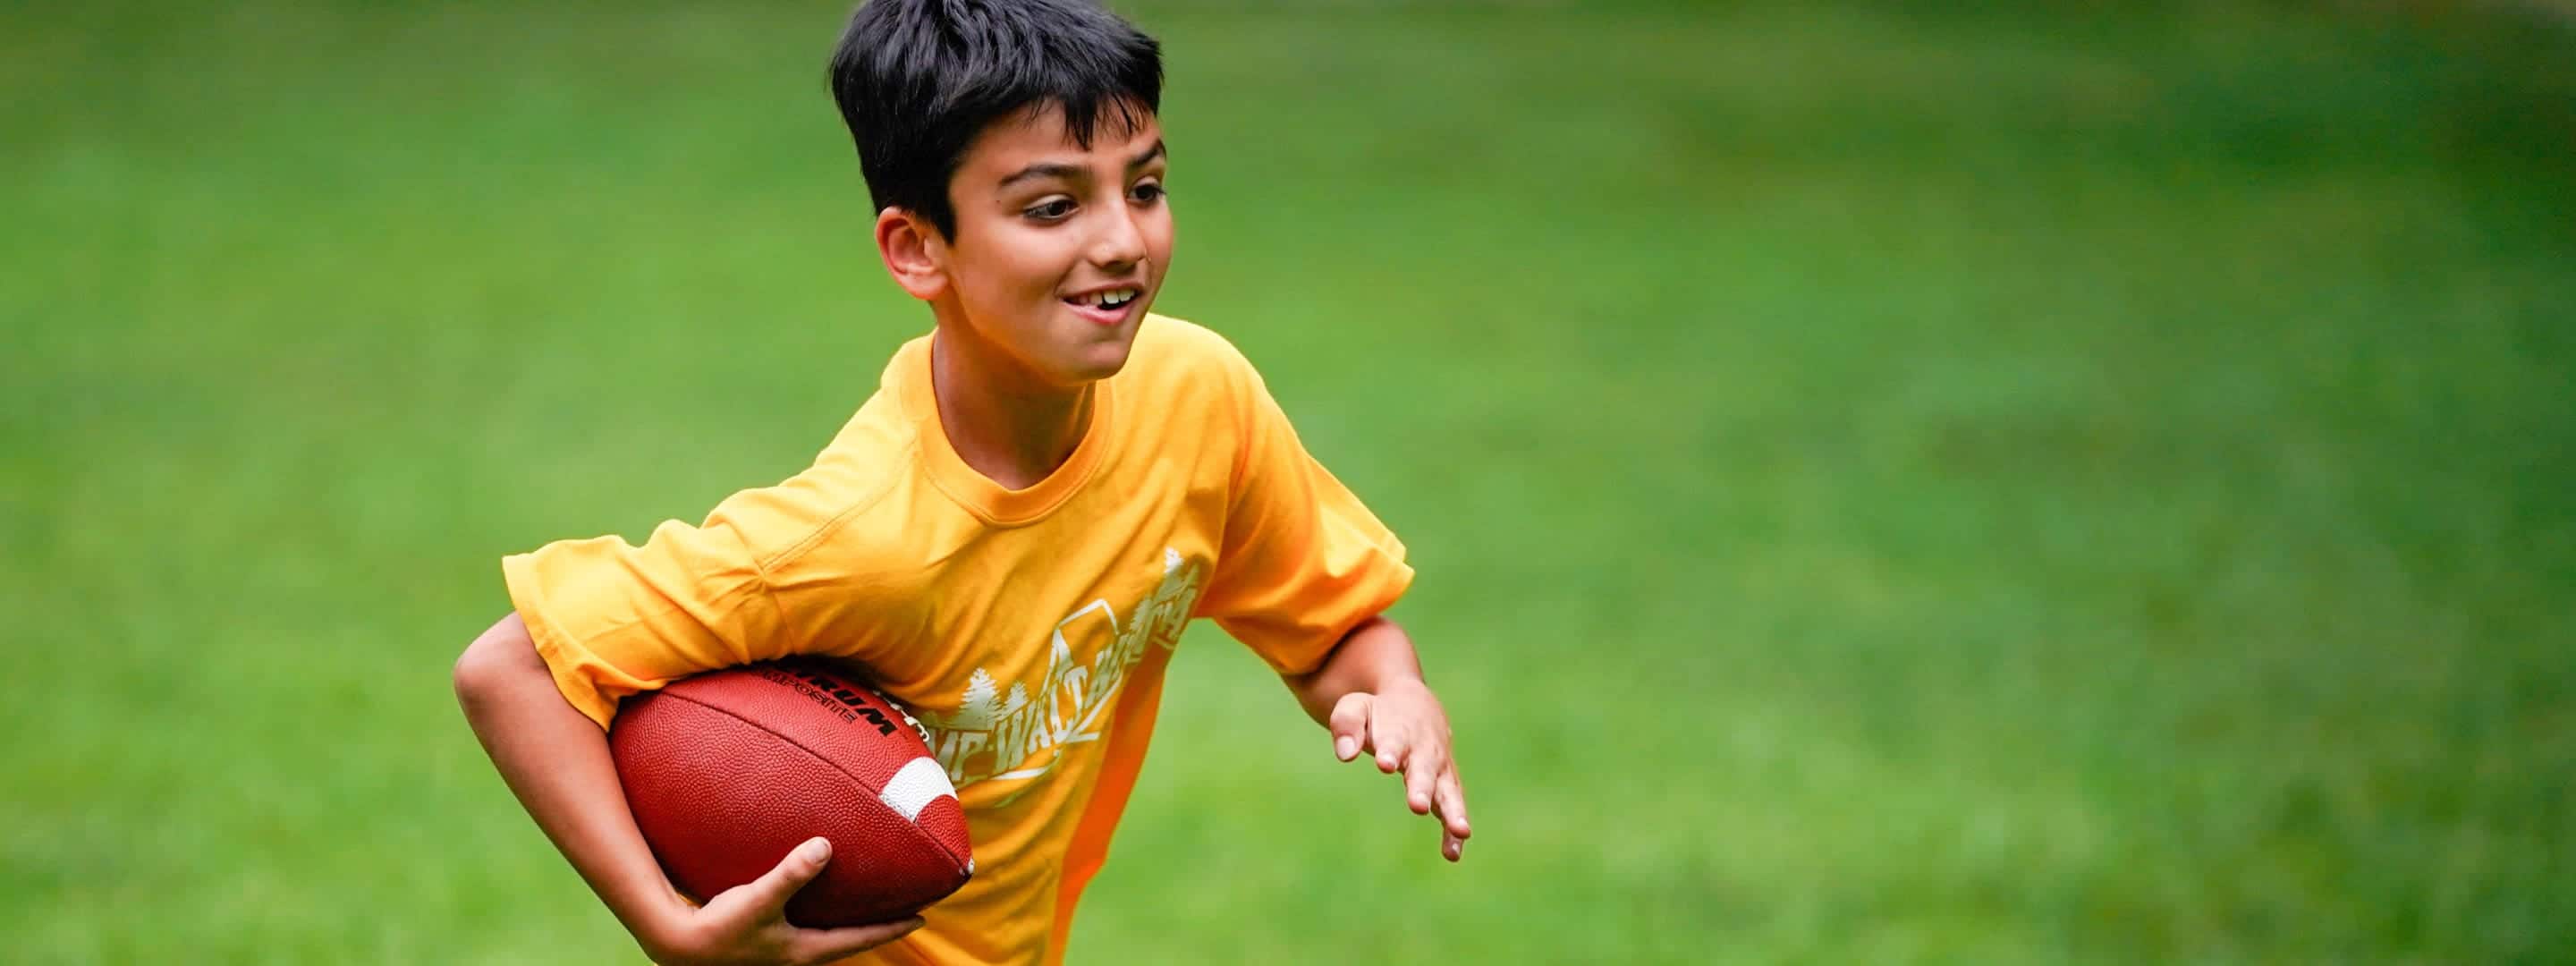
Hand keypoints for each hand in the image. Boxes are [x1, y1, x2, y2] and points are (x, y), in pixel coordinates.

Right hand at [648, 838, 922, 965]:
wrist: (678, 945)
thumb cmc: (719, 928)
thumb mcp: (758, 898)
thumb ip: (792, 874)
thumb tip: (825, 846)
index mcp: (804, 951)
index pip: (860, 939)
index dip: (891, 928)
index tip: (921, 918)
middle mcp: (797, 957)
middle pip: (848, 942)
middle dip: (874, 927)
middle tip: (901, 911)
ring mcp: (780, 954)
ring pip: (825, 938)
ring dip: (846, 922)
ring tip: (863, 903)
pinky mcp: (764, 945)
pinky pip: (803, 930)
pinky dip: (818, 916)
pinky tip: (811, 900)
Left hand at [1328, 679, 1472, 860]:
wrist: (1416, 706)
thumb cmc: (1380, 712)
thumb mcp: (1357, 708)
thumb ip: (1347, 726)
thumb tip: (1345, 755)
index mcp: (1399, 731)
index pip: (1394, 741)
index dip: (1390, 751)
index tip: (1385, 763)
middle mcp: (1425, 751)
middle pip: (1424, 769)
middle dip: (1422, 786)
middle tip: (1418, 805)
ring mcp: (1439, 769)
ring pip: (1448, 790)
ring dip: (1453, 810)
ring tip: (1460, 830)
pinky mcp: (1446, 785)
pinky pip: (1452, 807)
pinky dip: (1453, 830)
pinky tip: (1453, 853)